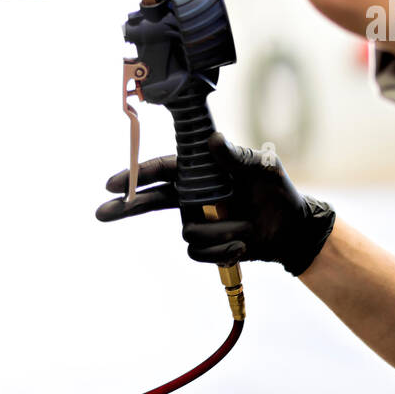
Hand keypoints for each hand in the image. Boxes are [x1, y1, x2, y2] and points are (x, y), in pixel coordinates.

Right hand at [96, 132, 335, 276]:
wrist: (292, 227)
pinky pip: (198, 252)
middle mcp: (193, 196)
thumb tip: (214, 141)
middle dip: (127, 206)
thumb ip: (237, 157)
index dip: (137, 175)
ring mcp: (197, 221)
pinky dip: (222, 249)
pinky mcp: (206, 245)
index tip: (114, 184)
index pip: (164, 169)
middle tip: (102, 212)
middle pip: (151, 201)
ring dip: (219, 231)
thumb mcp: (262, 168)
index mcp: (202, 172)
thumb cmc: (277, 191)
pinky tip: (242, 243)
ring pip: (187, 231)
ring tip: (246, 226)